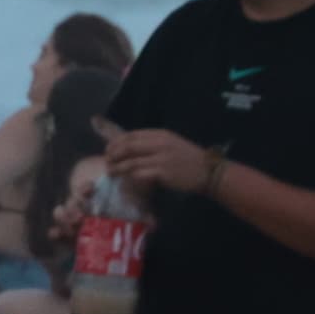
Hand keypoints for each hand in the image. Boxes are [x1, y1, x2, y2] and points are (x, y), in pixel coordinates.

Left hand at [96, 121, 218, 195]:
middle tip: (106, 160)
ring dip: (118, 166)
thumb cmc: (188, 159)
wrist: (208, 171)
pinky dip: (130, 175)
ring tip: (110, 171)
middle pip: (128, 145)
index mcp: (160, 134)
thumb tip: (130, 147)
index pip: (131, 135)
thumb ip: (152, 144)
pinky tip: (125, 179)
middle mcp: (159, 143)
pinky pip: (140, 173)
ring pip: (131, 160)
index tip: (108, 149)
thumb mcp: (170, 144)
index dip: (116, 142)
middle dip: (113, 153)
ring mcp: (161, 157)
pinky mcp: (163, 172)